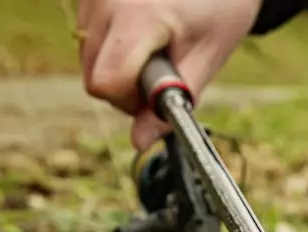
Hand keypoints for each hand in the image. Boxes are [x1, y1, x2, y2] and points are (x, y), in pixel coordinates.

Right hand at [77, 0, 260, 151]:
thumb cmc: (219, 7)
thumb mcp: (207, 57)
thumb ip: (174, 101)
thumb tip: (139, 142)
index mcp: (138, 18)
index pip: (105, 83)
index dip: (129, 103)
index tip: (158, 94)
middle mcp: (104, 3)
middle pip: (93, 78)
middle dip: (124, 91)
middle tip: (161, 74)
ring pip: (89, 61)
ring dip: (118, 70)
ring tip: (155, 47)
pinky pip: (89, 40)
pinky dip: (112, 49)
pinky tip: (142, 33)